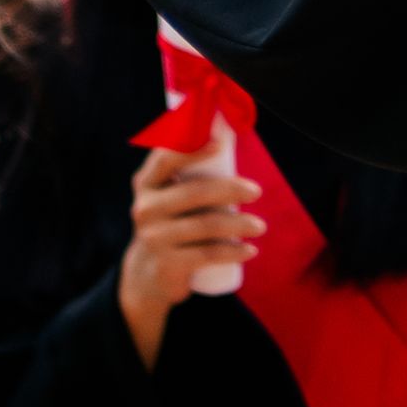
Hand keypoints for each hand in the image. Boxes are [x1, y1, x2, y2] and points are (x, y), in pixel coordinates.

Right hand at [113, 138, 264, 360]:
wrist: (149, 273)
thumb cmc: (173, 221)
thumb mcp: (171, 194)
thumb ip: (190, 169)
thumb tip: (228, 133)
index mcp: (147, 182)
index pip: (166, 159)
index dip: (192, 148)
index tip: (221, 143)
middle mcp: (145, 208)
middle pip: (195, 192)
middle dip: (231, 189)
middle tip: (257, 191)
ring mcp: (154, 237)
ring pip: (205, 225)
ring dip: (239, 224)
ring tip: (260, 226)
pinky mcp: (167, 263)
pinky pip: (206, 255)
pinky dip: (233, 251)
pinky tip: (250, 250)